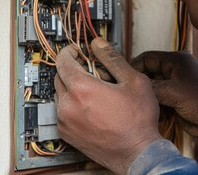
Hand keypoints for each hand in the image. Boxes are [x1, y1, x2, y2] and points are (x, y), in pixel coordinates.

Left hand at [54, 38, 161, 174]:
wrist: (137, 153)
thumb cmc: (137, 121)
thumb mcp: (134, 81)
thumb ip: (113, 59)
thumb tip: (99, 45)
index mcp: (82, 89)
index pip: (63, 61)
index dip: (70, 52)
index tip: (76, 51)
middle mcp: (68, 105)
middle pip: (59, 77)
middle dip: (72, 69)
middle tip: (91, 71)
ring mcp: (65, 122)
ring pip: (60, 95)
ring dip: (72, 88)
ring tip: (94, 91)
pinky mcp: (67, 134)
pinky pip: (62, 111)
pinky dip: (71, 105)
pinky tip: (91, 107)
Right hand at [131, 51, 197, 138]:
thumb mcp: (172, 91)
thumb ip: (151, 86)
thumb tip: (134, 84)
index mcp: (175, 61)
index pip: (147, 58)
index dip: (135, 66)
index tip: (125, 77)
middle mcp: (174, 71)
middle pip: (148, 74)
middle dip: (141, 85)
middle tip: (132, 93)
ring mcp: (174, 85)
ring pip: (152, 88)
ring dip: (149, 97)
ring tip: (147, 104)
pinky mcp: (175, 98)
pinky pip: (158, 99)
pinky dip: (156, 106)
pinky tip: (157, 113)